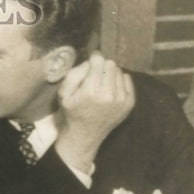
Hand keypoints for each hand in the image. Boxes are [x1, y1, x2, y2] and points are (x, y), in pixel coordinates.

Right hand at [55, 52, 134, 173]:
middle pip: (111, 64)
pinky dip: (119, 81)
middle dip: (102, 66)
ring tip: (102, 85)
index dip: (94, 57)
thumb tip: (91, 61)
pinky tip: (110, 90)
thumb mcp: (64, 93)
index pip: (99, 60)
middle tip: (95, 75)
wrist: (84, 135)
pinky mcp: (129, 103)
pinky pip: (127, 80)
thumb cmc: (72, 112)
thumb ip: (75, 73)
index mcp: (91, 91)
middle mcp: (109, 94)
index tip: (91, 60)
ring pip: (119, 71)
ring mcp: (121, 99)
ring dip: (110, 74)